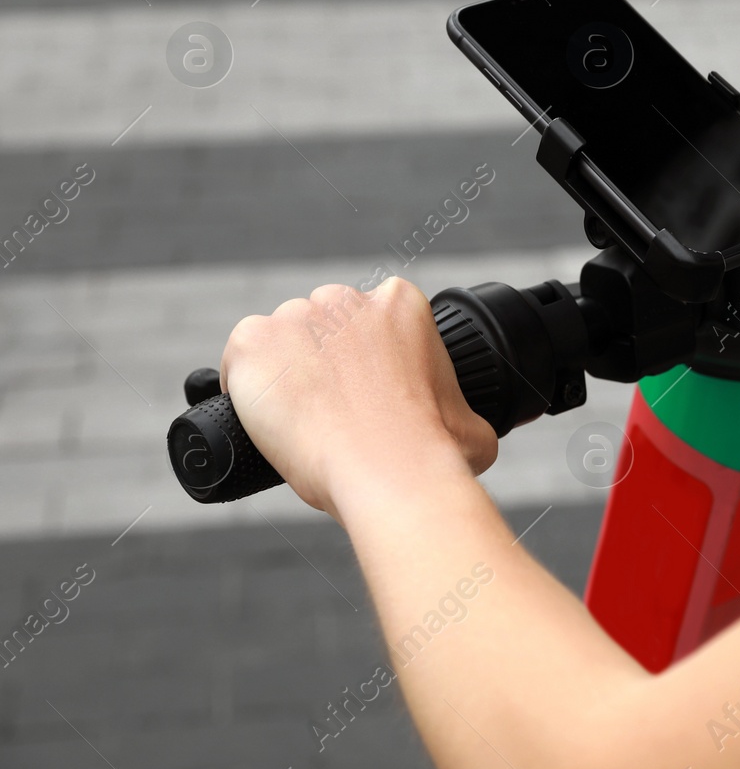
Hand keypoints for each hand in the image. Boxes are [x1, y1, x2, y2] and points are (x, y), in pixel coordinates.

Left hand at [218, 277, 495, 518]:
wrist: (391, 470)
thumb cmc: (433, 451)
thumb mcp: (470, 422)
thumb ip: (462, 409)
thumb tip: (467, 428)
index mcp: (400, 303)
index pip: (366, 320)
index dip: (362, 360)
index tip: (362, 392)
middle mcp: (347, 298)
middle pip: (322, 322)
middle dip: (323, 360)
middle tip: (333, 410)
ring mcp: (297, 315)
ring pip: (280, 339)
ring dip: (285, 372)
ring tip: (303, 423)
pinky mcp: (254, 340)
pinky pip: (240, 355)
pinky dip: (246, 384)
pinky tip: (267, 416)